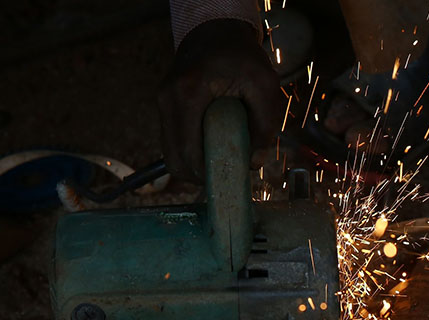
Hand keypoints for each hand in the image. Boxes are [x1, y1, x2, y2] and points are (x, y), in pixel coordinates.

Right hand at [158, 19, 283, 182]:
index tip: (230, 178)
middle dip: (201, 176)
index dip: (207, 174)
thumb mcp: (265, 85)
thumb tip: (254, 163)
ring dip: (195, 166)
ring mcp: (163, 104)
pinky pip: (174, 143)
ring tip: (221, 163)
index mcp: (188, 93)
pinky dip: (191, 153)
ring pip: (171, 155)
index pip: (188, 152)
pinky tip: (212, 150)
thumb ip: (265, 125)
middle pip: (175, 160)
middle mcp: (168, 99)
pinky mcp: (166, 108)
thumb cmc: (241, 56)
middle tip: (227, 175)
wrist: (216, 32)